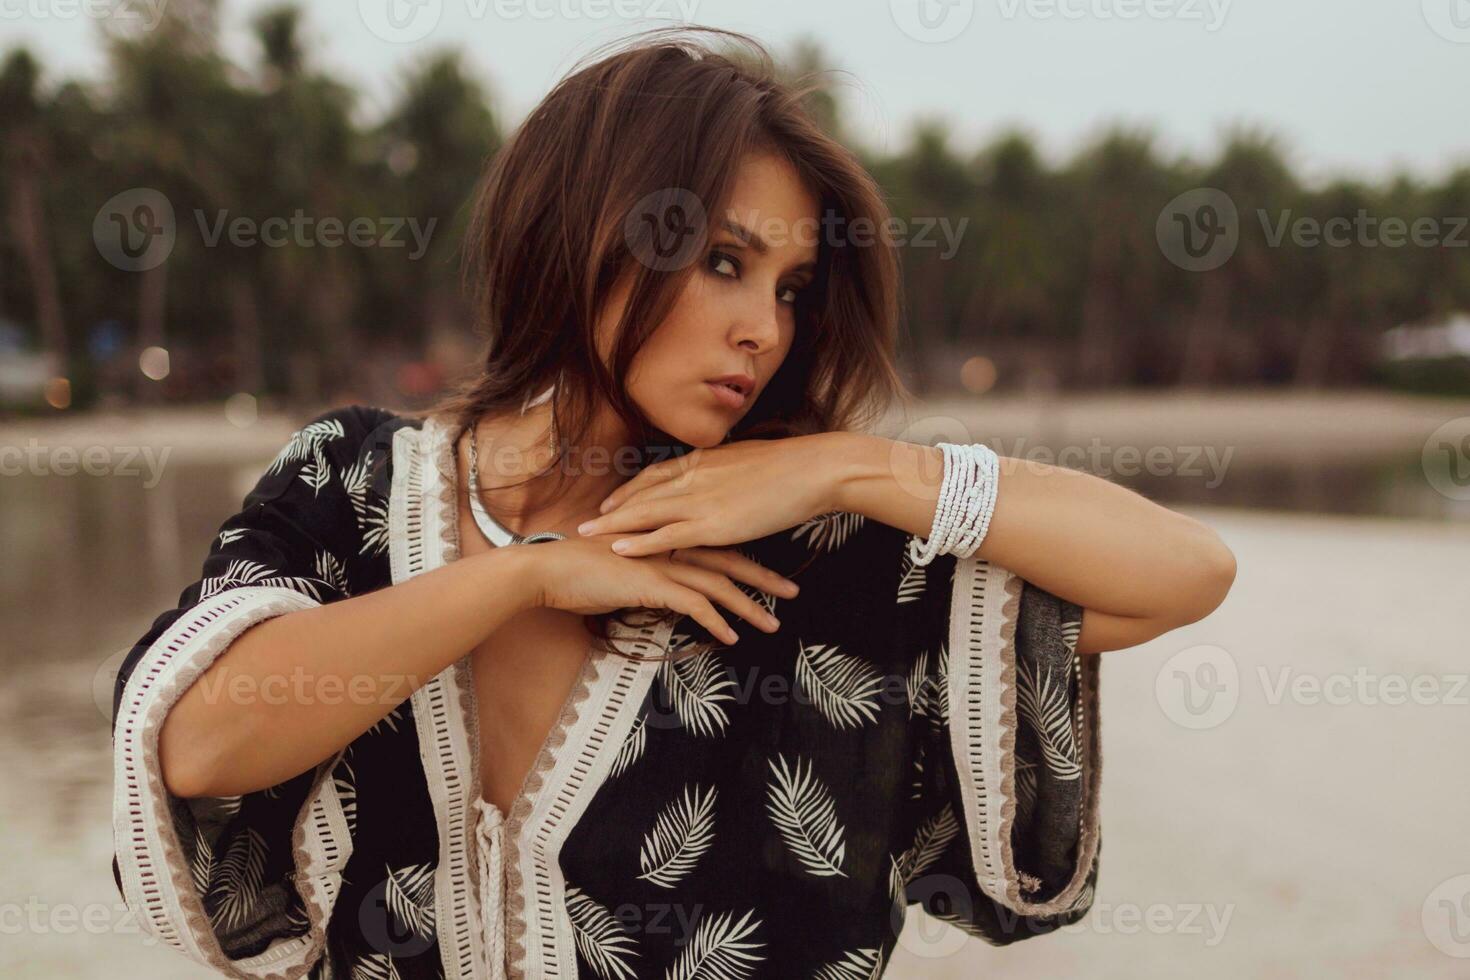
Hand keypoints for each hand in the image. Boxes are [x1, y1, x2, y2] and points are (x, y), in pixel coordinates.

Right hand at [522, 532, 798, 644]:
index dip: (748, 559)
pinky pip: (694, 604)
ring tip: (771, 625)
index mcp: (667, 536)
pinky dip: (716, 621)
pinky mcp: (650, 583)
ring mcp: (661, 563)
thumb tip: (671, 588)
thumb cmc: (580, 570)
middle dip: (764, 579)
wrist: (547, 570)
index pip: (718, 545)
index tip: (774, 571)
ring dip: (748, 606)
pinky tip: (731, 637)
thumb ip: (653, 572)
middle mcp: (670, 545)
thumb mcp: (626, 567)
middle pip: (729, 560)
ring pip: (718, 583)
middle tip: (794, 593)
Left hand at [573, 434, 845, 556]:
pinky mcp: (713, 524)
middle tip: (584, 523)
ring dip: (611, 525)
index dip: (630, 490)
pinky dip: (639, 541)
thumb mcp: (751, 461)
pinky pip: (666, 535)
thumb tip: (726, 477)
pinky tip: (618, 548)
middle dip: (610, 509)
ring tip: (585, 536)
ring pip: (644, 512)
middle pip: (641, 492)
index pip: (655, 474)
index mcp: (704, 459)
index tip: (611, 501)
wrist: (814, 469)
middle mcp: (694, 476)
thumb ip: (729, 471)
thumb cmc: (794, 466)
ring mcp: (701, 499)